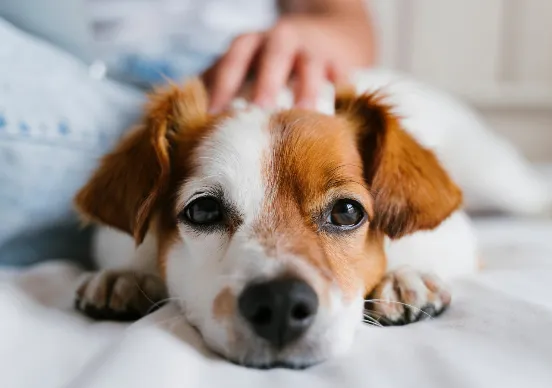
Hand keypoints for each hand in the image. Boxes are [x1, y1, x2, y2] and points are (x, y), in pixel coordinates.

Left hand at [204, 14, 373, 112]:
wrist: (325, 34)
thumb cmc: (272, 60)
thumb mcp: (245, 63)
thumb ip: (220, 83)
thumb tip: (187, 119)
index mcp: (251, 43)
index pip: (233, 61)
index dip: (222, 87)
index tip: (213, 117)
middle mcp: (281, 40)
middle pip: (272, 58)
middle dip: (266, 84)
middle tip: (259, 113)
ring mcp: (312, 49)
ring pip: (310, 65)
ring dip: (306, 89)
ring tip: (303, 115)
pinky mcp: (340, 60)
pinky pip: (342, 75)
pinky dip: (341, 90)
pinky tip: (339, 112)